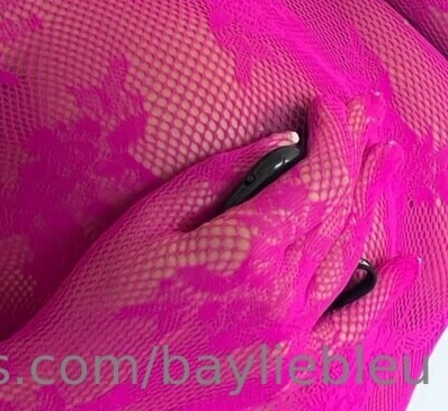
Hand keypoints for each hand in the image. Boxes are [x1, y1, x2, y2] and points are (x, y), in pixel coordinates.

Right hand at [20, 92, 416, 408]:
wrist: (82, 391)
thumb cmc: (101, 300)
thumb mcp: (149, 219)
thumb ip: (219, 176)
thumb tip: (280, 143)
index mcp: (244, 248)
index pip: (315, 177)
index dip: (330, 134)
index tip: (326, 104)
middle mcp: (281, 296)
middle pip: (340, 211)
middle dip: (356, 155)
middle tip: (366, 116)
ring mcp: (291, 341)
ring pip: (350, 259)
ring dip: (372, 203)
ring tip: (384, 160)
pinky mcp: (288, 375)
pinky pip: (351, 331)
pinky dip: (382, 297)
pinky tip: (401, 267)